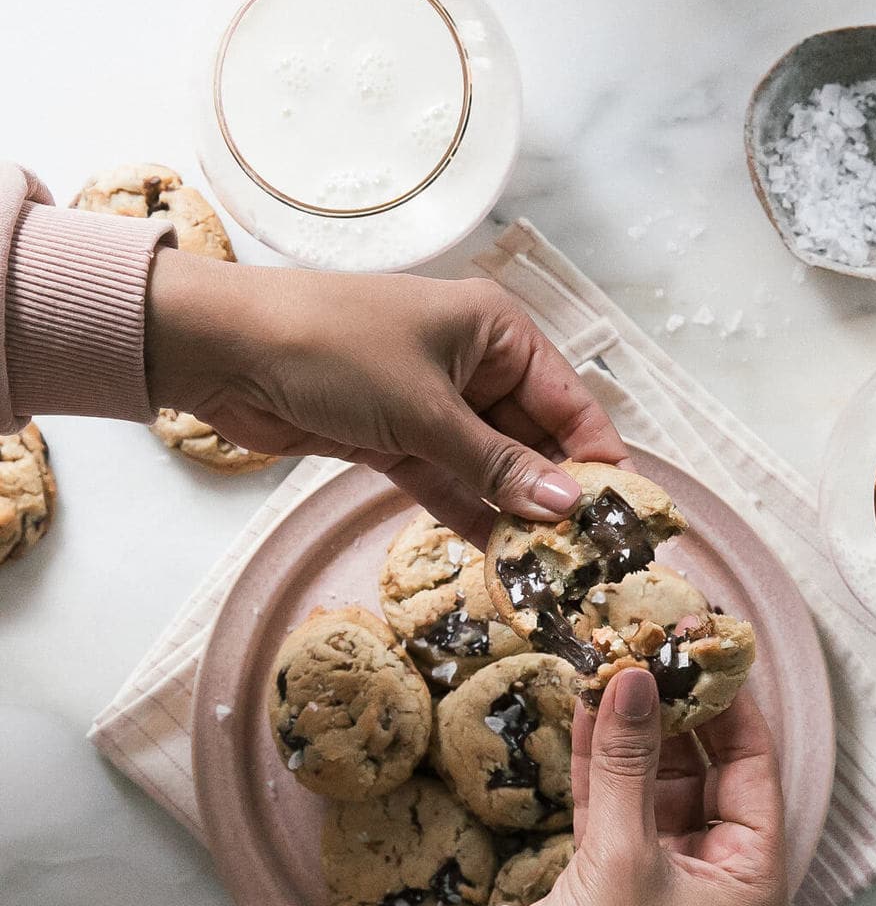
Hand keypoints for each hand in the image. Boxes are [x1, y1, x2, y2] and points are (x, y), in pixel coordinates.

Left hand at [144, 251, 623, 546]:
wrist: (224, 352)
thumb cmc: (333, 351)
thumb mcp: (425, 411)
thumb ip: (496, 466)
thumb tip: (567, 506)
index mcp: (497, 332)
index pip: (570, 403)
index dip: (596, 460)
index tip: (621, 518)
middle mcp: (475, 365)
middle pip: (535, 440)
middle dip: (557, 496)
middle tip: (589, 560)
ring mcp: (436, 406)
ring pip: (493, 469)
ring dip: (515, 516)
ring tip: (551, 572)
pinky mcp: (398, 441)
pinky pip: (451, 484)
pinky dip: (471, 517)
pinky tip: (499, 560)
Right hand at [499, 669, 788, 905]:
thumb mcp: (622, 857)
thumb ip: (628, 762)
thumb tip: (635, 675)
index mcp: (751, 877)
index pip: (753, 768)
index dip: (731, 705)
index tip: (706, 646)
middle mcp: (715, 871)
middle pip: (704, 768)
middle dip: (676, 710)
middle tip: (653, 643)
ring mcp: (662, 871)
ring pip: (653, 780)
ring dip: (633, 728)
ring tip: (613, 660)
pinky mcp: (611, 874)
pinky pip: (616, 801)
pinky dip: (602, 759)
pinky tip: (589, 707)